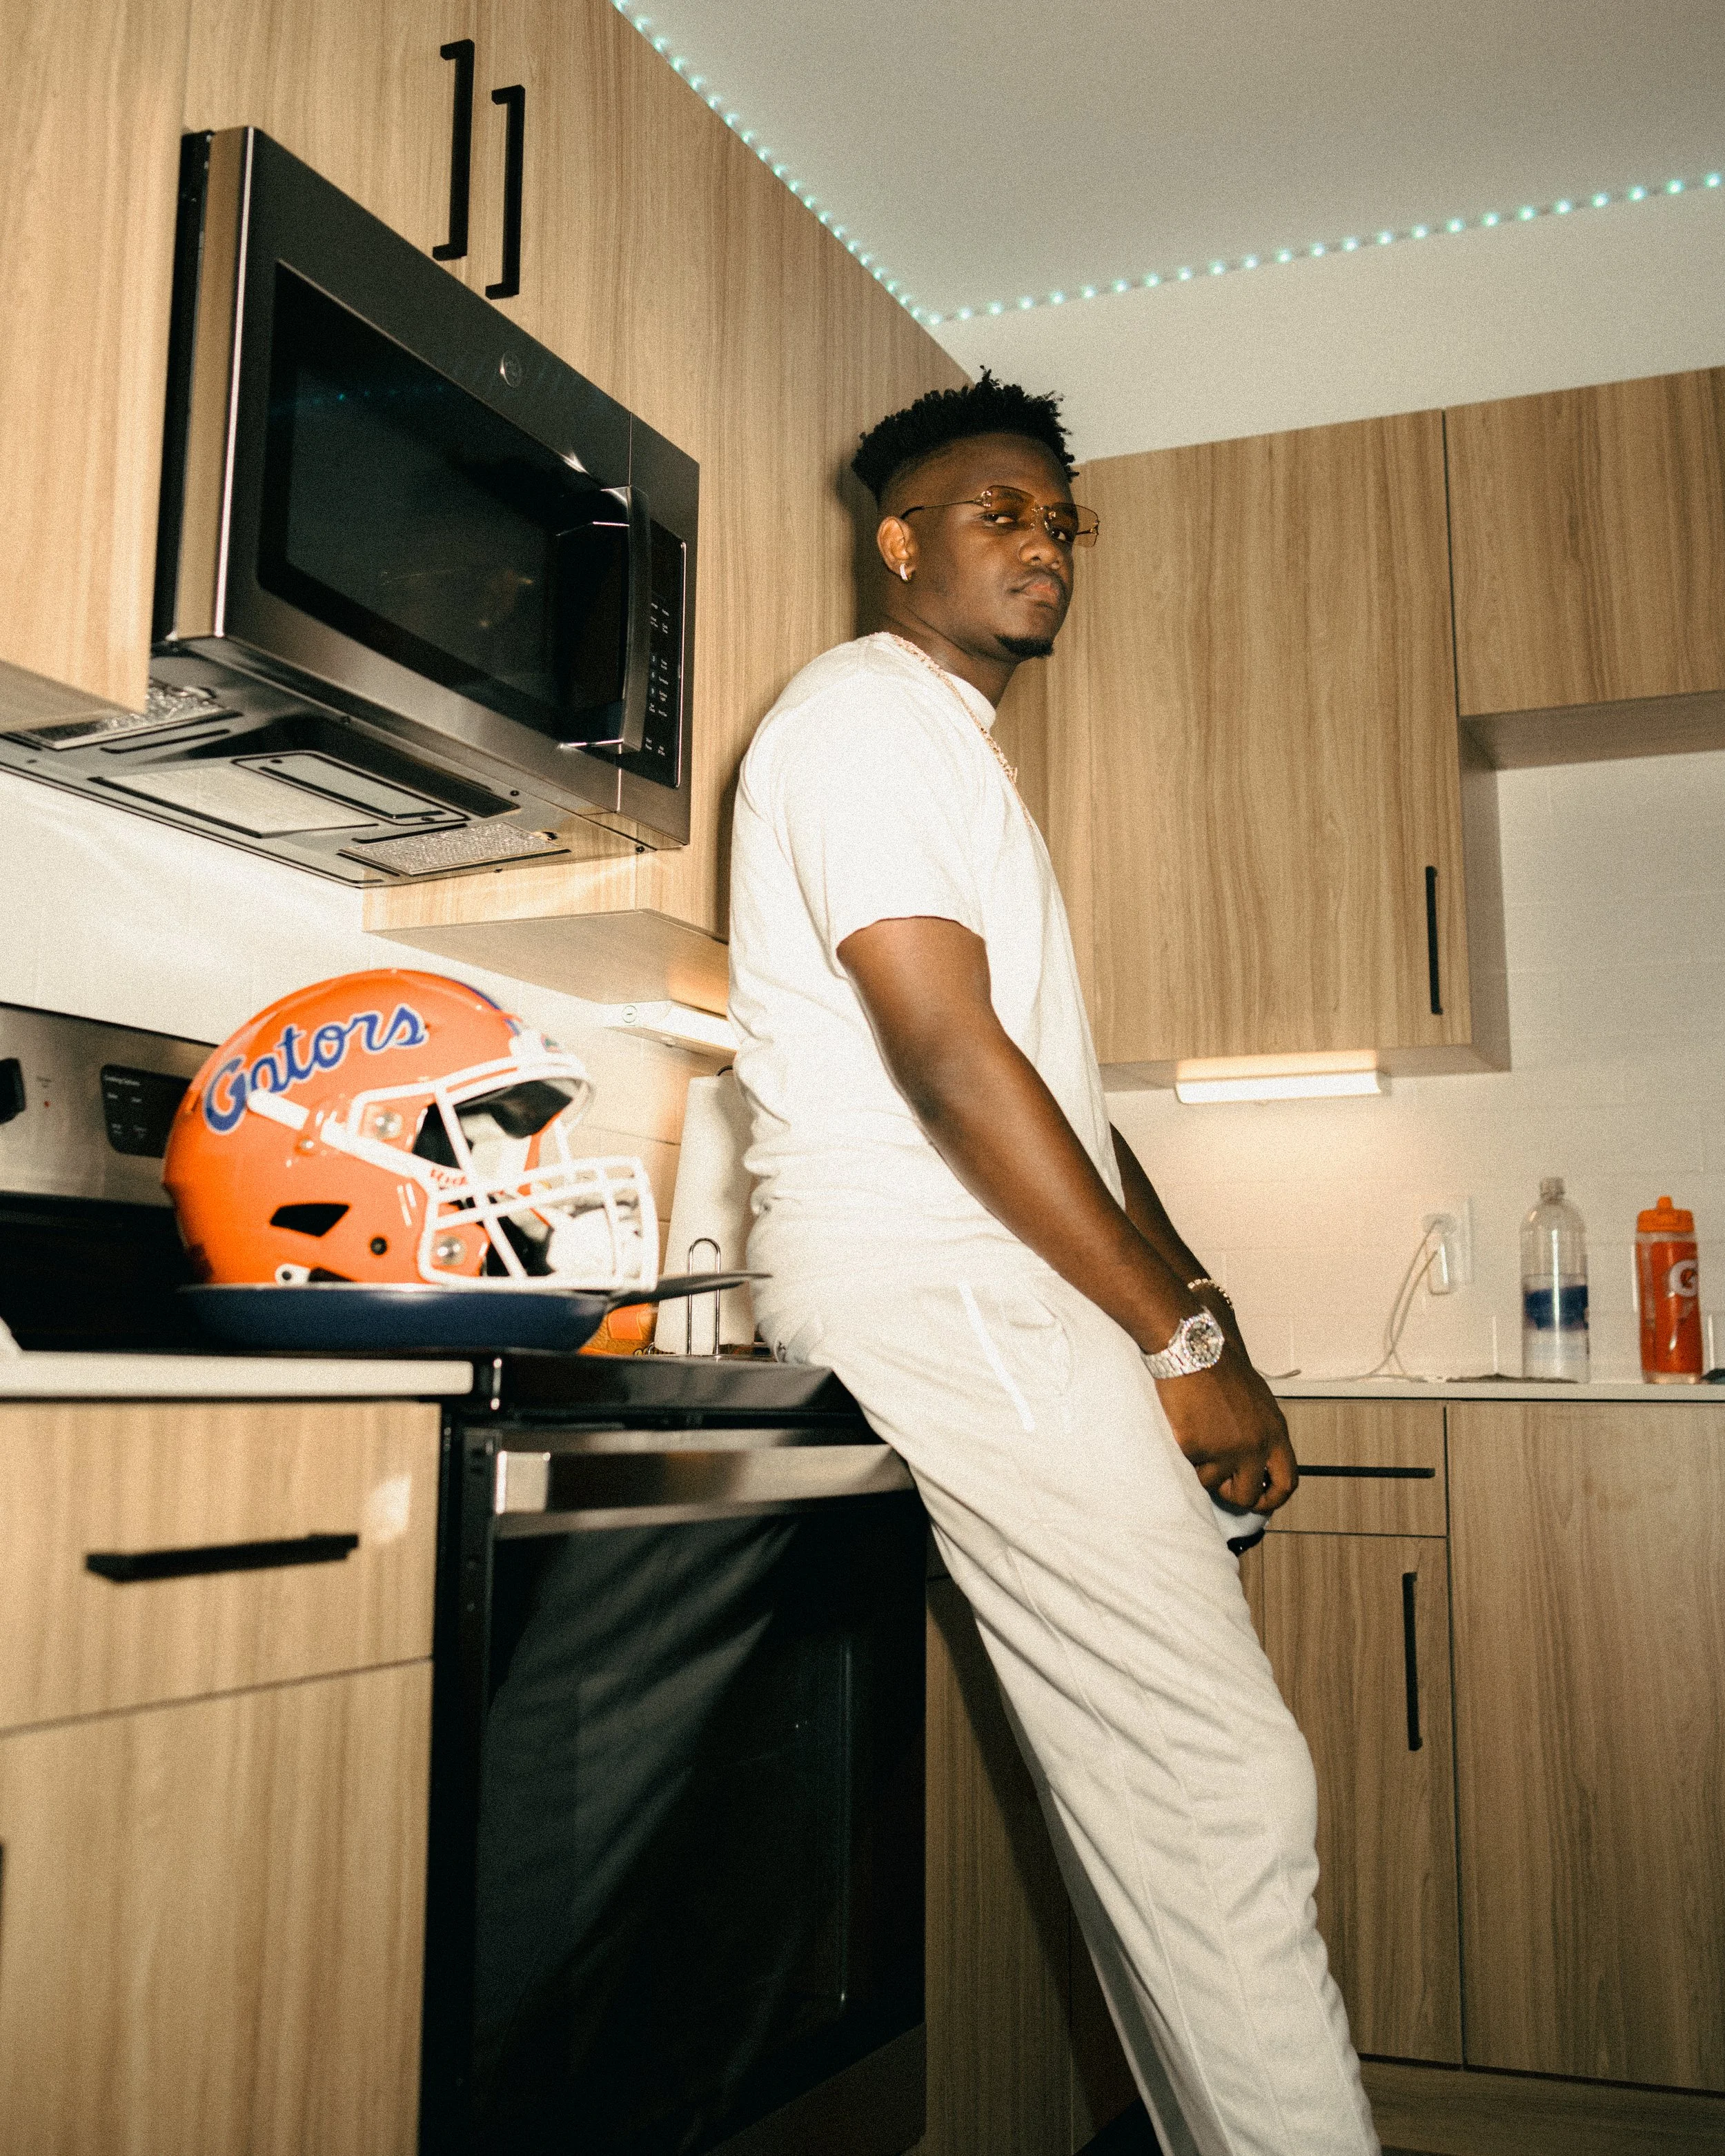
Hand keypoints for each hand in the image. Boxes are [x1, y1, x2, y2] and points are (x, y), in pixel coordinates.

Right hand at [1154, 1348, 1297, 1514]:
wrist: (1194, 1350)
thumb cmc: (1221, 1370)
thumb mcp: (1257, 1403)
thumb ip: (1262, 1435)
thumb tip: (1258, 1467)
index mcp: (1275, 1432)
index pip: (1287, 1482)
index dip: (1272, 1499)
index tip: (1257, 1500)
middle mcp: (1256, 1446)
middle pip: (1249, 1497)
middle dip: (1233, 1496)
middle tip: (1222, 1485)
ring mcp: (1228, 1450)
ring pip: (1214, 1484)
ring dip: (1205, 1470)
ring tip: (1200, 1438)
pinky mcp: (1200, 1449)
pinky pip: (1192, 1468)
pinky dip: (1189, 1455)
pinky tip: (1188, 1428)